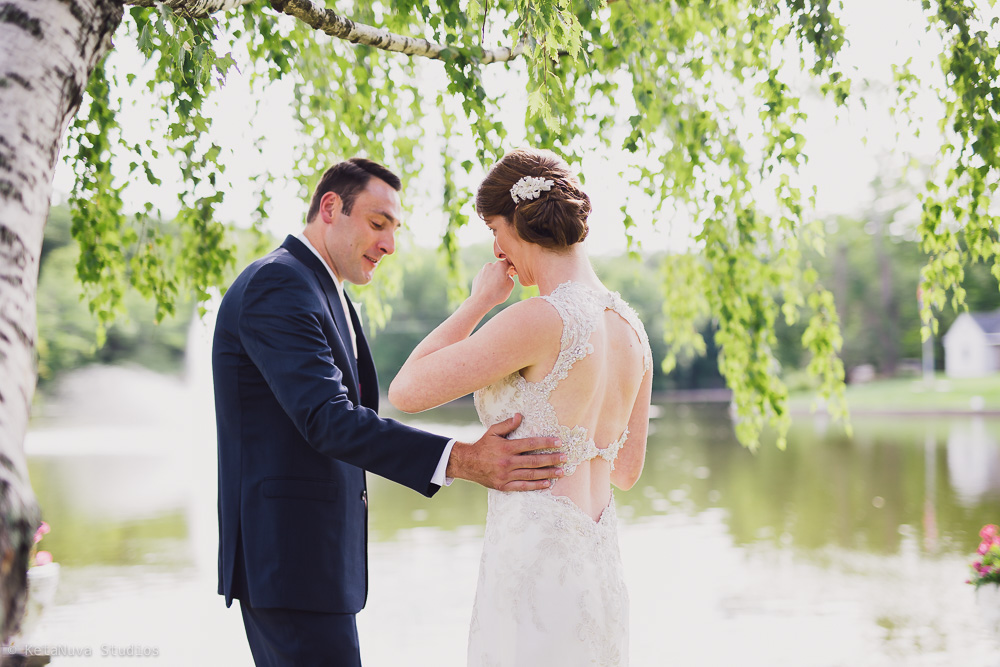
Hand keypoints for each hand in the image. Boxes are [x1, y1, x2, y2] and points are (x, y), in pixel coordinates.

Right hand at [446, 414, 565, 490]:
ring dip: (547, 473)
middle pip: (534, 461)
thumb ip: (507, 424)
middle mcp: (507, 462)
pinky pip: (523, 486)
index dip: (546, 443)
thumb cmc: (483, 445)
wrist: (468, 464)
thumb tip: (520, 416)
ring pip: (531, 474)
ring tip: (560, 471)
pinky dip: (536, 485)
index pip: (530, 444)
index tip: (558, 442)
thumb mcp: (492, 432)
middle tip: (565, 458)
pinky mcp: (504, 485)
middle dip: (551, 459)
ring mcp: (506, 475)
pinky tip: (547, 483)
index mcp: (506, 447)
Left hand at [469, 260, 514, 310]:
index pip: (509, 263)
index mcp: (500, 265)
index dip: (512, 269)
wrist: (481, 300)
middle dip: (502, 273)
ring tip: (496, 288)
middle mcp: (490, 265)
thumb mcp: (511, 285)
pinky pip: (485, 277)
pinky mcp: (477, 277)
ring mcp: (482, 270)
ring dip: (495, 277)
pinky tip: (489, 289)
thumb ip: (511, 276)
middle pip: (499, 267)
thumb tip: (507, 275)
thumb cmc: (497, 293)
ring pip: (491, 272)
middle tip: (504, 282)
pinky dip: (488, 281)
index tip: (513, 275)